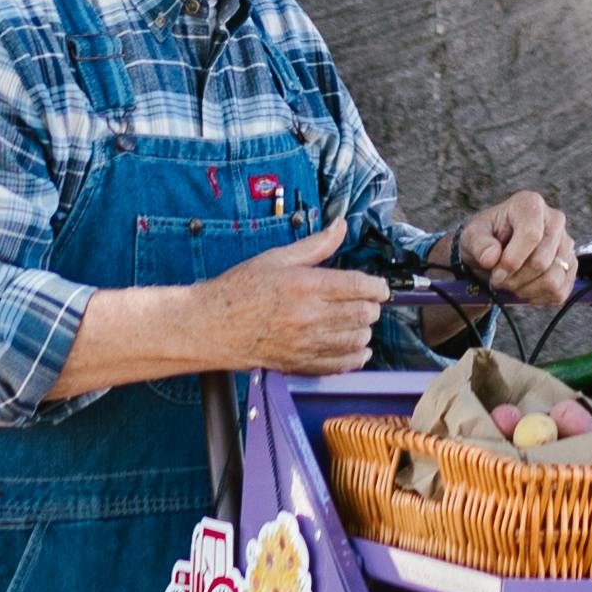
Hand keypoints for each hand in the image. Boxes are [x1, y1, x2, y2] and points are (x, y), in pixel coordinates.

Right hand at [215, 223, 400, 377]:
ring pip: (356, 340)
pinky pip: (340, 365)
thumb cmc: (240, 290)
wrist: (212, 325)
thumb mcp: (277, 258)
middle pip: (363, 314)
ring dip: (364, 329)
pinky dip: (354, 357)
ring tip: (357, 321)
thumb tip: (340, 226)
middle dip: (371, 306)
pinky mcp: (300, 363)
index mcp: (306, 286)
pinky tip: (356, 349)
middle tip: (365, 301)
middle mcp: (310, 316)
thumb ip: (316, 245)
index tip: (379, 287)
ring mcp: (306, 343)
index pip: (359, 287)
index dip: (378, 287)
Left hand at [454, 186, 580, 313]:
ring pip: (553, 280)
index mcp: (530, 205)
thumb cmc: (486, 239)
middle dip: (515, 279)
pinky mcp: (570, 265)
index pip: (531, 235)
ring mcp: (566, 243)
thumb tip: (491, 258)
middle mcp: (555, 220)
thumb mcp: (473, 236)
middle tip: (499, 280)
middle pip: (541, 262)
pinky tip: (524, 288)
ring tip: (511, 284)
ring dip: (526, 290)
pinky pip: (560, 291)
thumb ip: (479, 244)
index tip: (495, 272)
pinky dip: (538, 297)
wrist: (496, 250)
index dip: (512, 260)